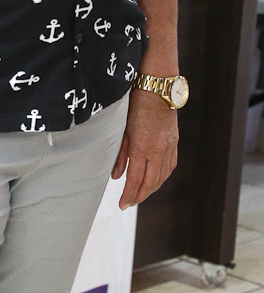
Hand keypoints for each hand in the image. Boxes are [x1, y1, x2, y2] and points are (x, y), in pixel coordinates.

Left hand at [111, 88, 178, 207]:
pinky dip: (162, 177)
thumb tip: (116, 177)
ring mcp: (169, 146)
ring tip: (140, 194)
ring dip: (151, 189)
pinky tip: (155, 180)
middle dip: (139, 196)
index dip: (129, 195)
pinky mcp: (175, 142)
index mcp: (142, 147)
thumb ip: (120, 154)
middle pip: (150, 182)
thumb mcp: (122, 128)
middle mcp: (158, 150)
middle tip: (129, 203)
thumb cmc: (135, 104)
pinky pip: (170, 166)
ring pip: (162, 177)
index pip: (135, 179)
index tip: (122, 205)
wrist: (157, 88)